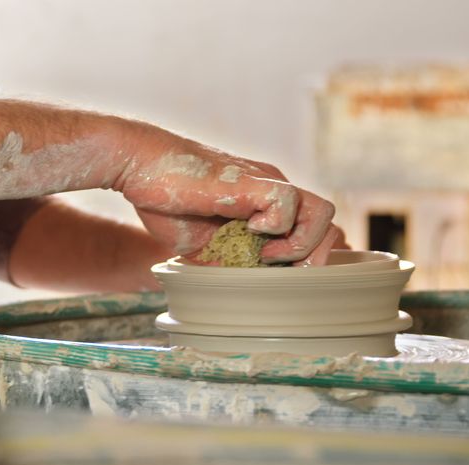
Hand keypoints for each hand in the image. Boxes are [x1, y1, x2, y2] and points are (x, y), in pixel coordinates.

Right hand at [118, 137, 335, 264]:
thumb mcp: (205, 246)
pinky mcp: (252, 182)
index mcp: (267, 204)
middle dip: (310, 258)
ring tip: (264, 253)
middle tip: (274, 269)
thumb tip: (254, 292)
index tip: (281, 275)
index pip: (316, 230)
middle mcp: (275, 190)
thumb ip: (233, 261)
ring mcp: (268, 184)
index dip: (308, 257)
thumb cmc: (167, 203)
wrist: (140, 168)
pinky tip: (248, 230)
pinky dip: (276, 226)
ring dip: (299, 244)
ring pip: (322, 213)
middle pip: (328, 225)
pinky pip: (289, 202)